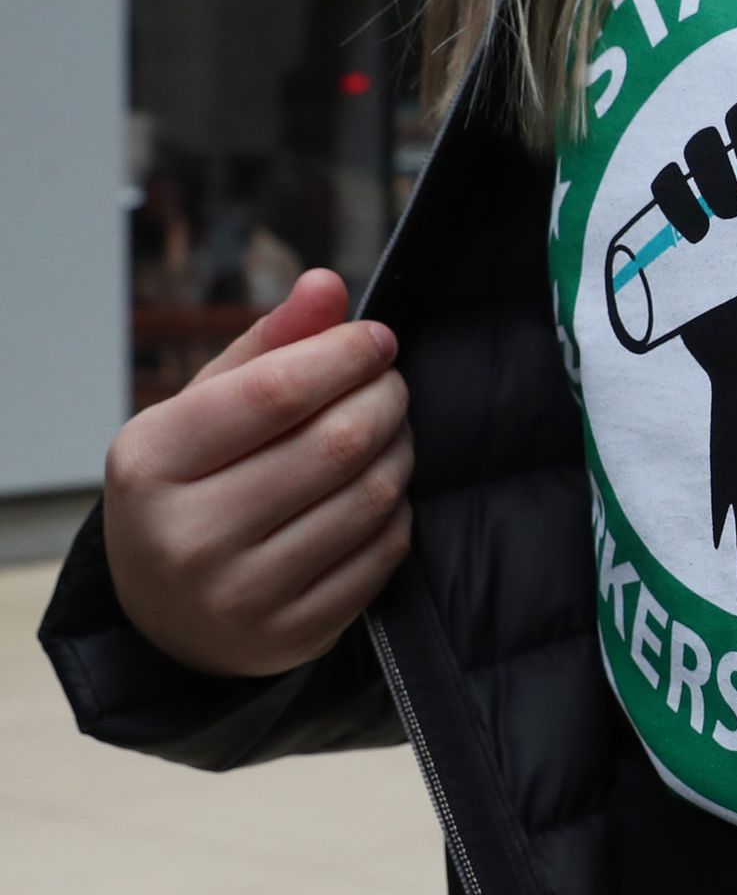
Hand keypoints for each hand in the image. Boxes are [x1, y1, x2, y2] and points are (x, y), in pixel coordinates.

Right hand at [103, 269, 413, 677]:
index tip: (378, 338)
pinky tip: (380, 491)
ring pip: (371, 496)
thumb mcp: (204, 411)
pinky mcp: (292, 636)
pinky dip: (397, 510)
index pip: (276, 391)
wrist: (166, 615)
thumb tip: (327, 284)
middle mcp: (188, 535)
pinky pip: (383, 553)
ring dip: (401, 450)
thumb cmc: (192, 486)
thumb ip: (268, 345)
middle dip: (384, 398)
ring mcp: (241, 595)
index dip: (344, 354)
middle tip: (391, 384)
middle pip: (337, 443)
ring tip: (390, 431)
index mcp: (151, 462)